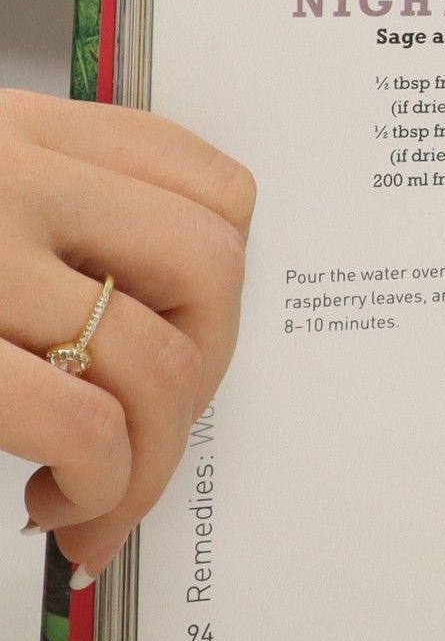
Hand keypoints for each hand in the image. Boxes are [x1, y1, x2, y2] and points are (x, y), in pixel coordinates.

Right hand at [0, 90, 252, 585]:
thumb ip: (54, 216)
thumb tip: (167, 312)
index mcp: (20, 133)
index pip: (208, 184)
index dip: (226, 282)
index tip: (196, 340)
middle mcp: (9, 174)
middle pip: (211, 269)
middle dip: (204, 375)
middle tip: (155, 436)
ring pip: (156, 358)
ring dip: (151, 461)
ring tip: (97, 501)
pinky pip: (82, 422)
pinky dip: (101, 484)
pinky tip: (62, 506)